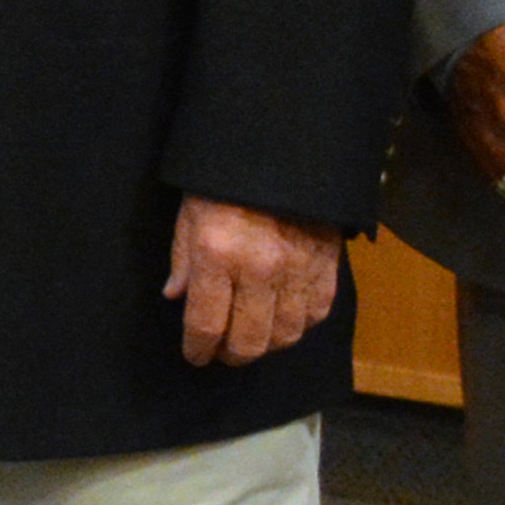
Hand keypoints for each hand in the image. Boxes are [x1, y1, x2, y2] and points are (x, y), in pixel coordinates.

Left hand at [167, 196, 345, 366]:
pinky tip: (283, 321)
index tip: (195, 356)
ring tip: (252, 339)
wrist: (285, 148)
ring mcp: (298, 269)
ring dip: (266, 346)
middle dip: (231, 355)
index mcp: (217, 254)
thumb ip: (183, 260)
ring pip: (285, 335)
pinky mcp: (327, 264)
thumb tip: (177, 298)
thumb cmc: (226, 179)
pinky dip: (299, 325)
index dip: (198, 349)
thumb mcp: (190, 212)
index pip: (206, 324)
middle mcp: (259, 269)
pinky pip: (315, 314)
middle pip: (248, 341)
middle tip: (222, 353)